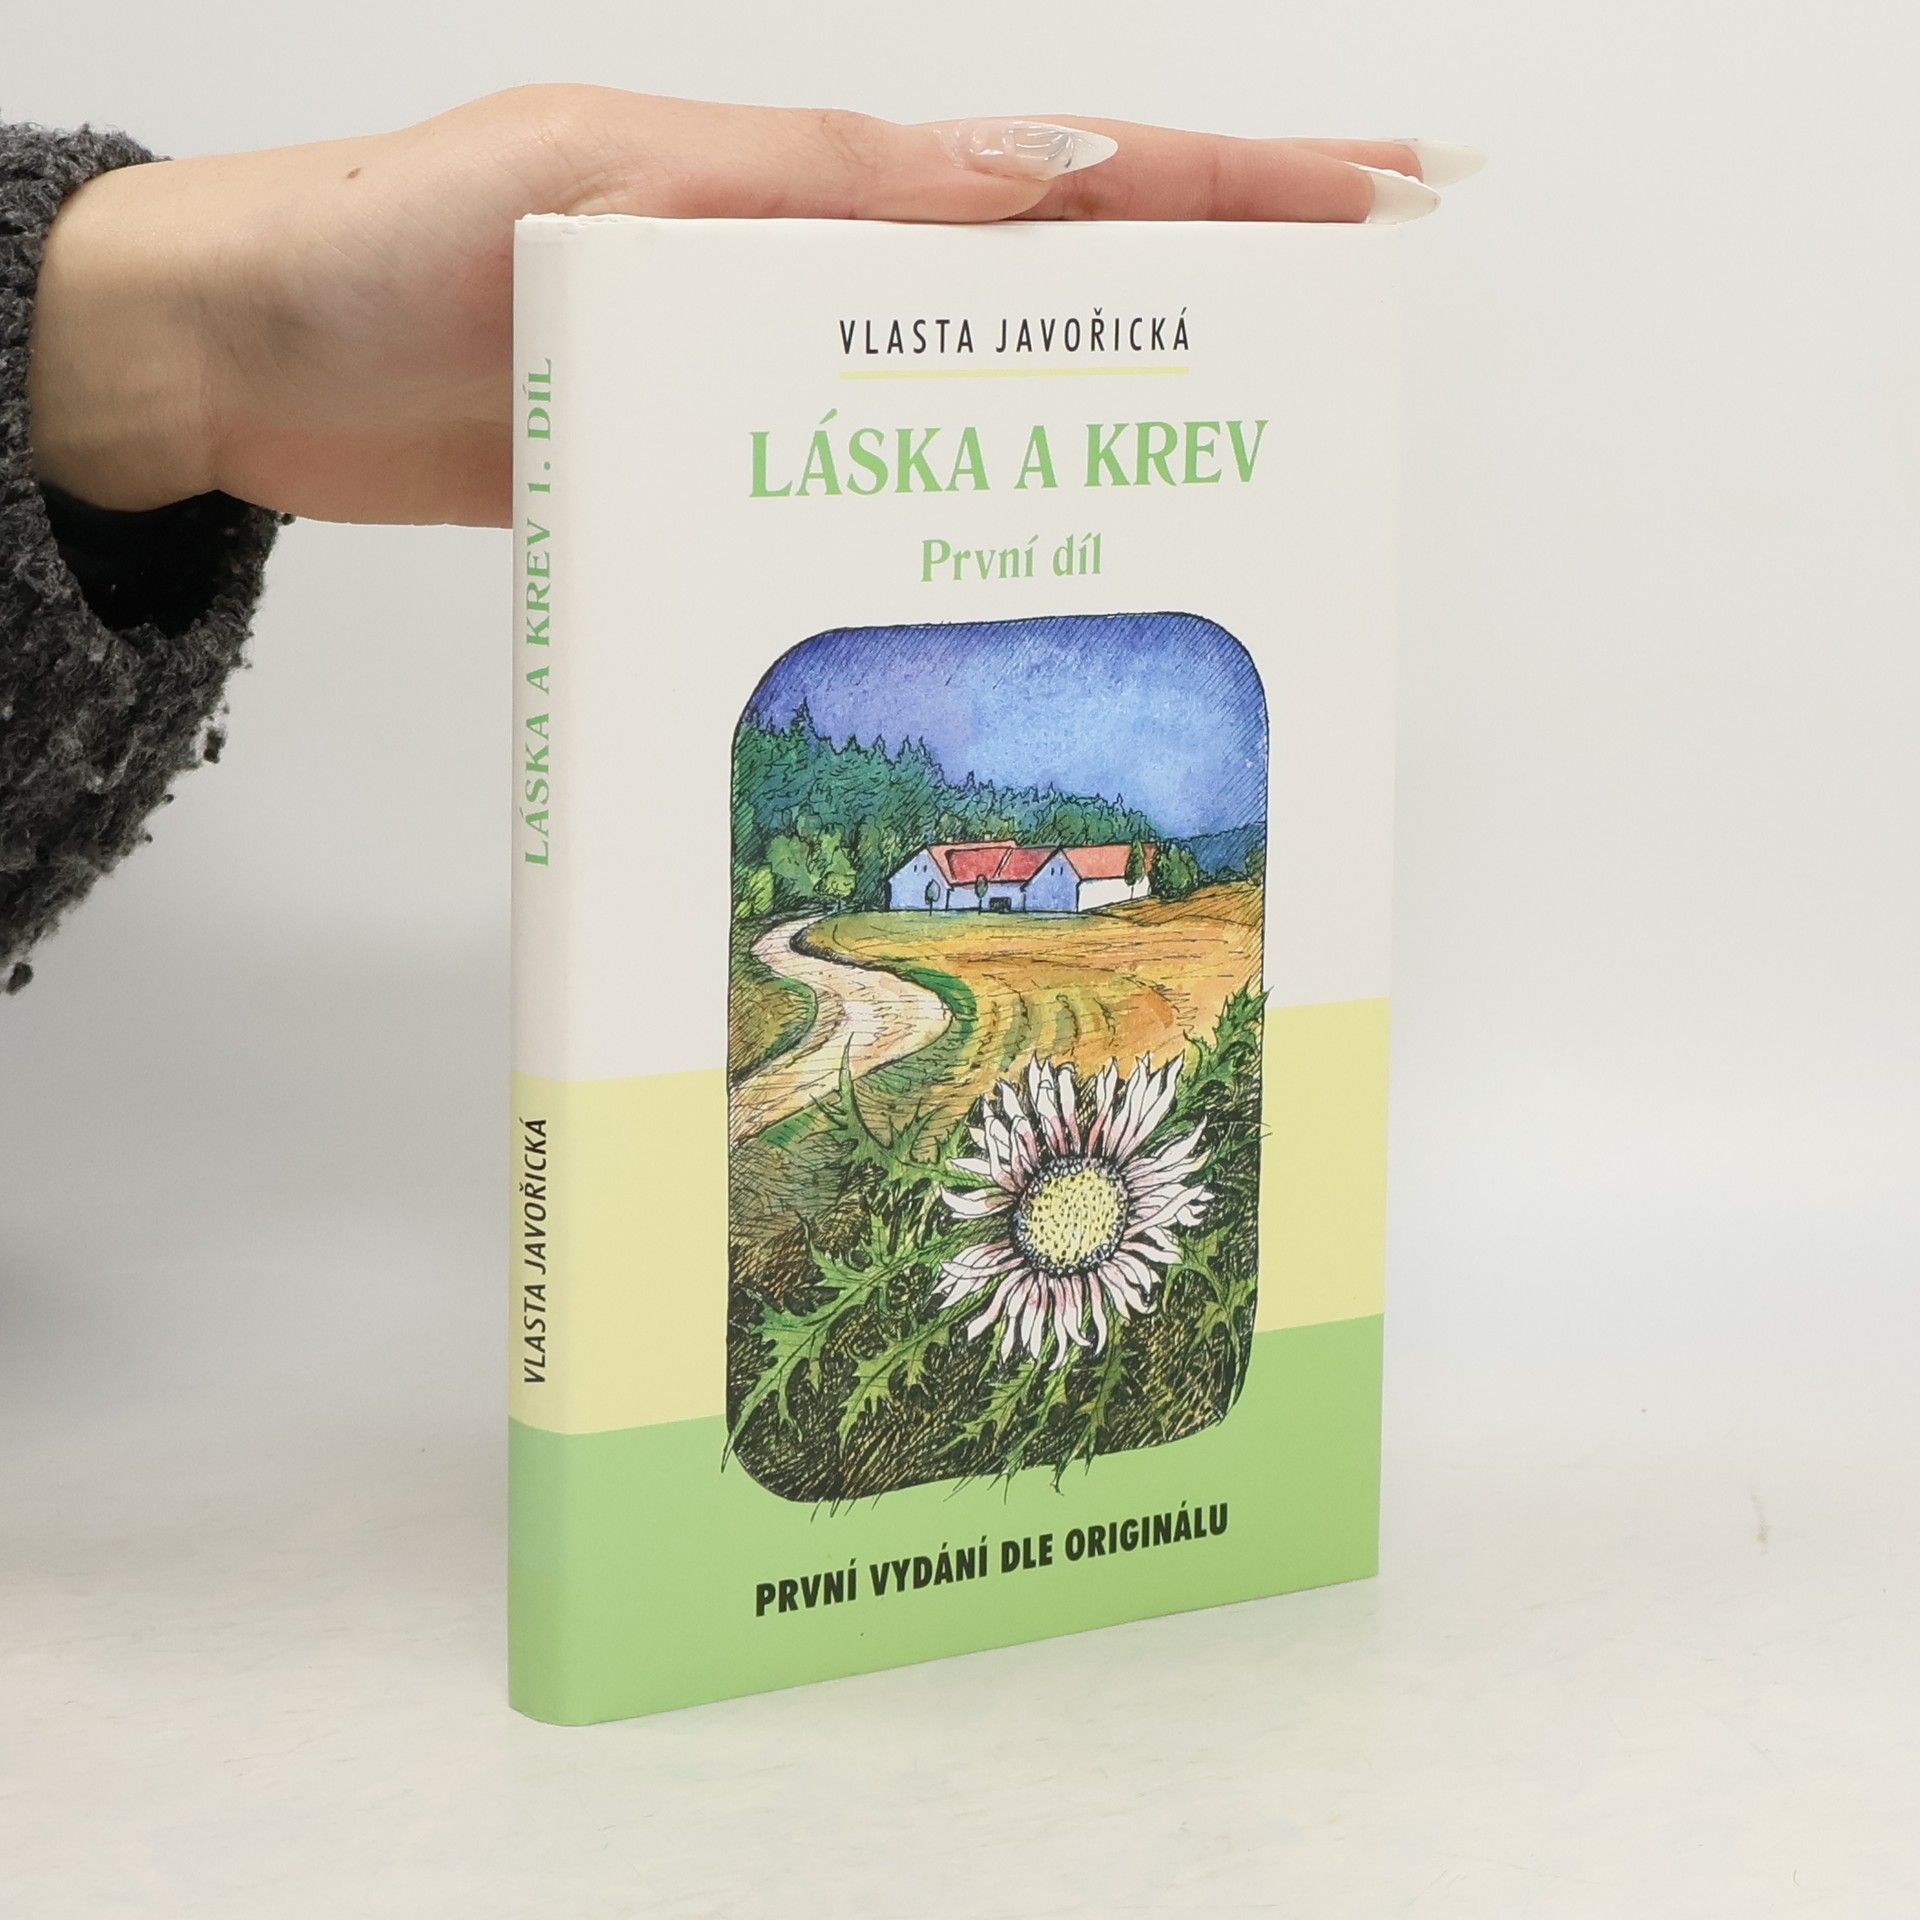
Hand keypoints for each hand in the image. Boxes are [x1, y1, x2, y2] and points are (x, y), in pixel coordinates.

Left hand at [27, 89, 1462, 526]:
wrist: (258, 363)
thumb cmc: (396, 250)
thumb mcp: (607, 181)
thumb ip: (808, 189)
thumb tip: (1026, 174)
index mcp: (810, 184)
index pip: (1056, 170)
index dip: (1222, 178)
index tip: (1368, 186)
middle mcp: (814, 272)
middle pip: (1051, 271)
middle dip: (1214, 272)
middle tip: (1353, 303)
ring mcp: (776, 371)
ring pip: (979, 380)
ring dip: (1110, 397)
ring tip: (1239, 437)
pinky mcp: (724, 462)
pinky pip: (875, 468)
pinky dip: (964, 489)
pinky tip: (1022, 535)